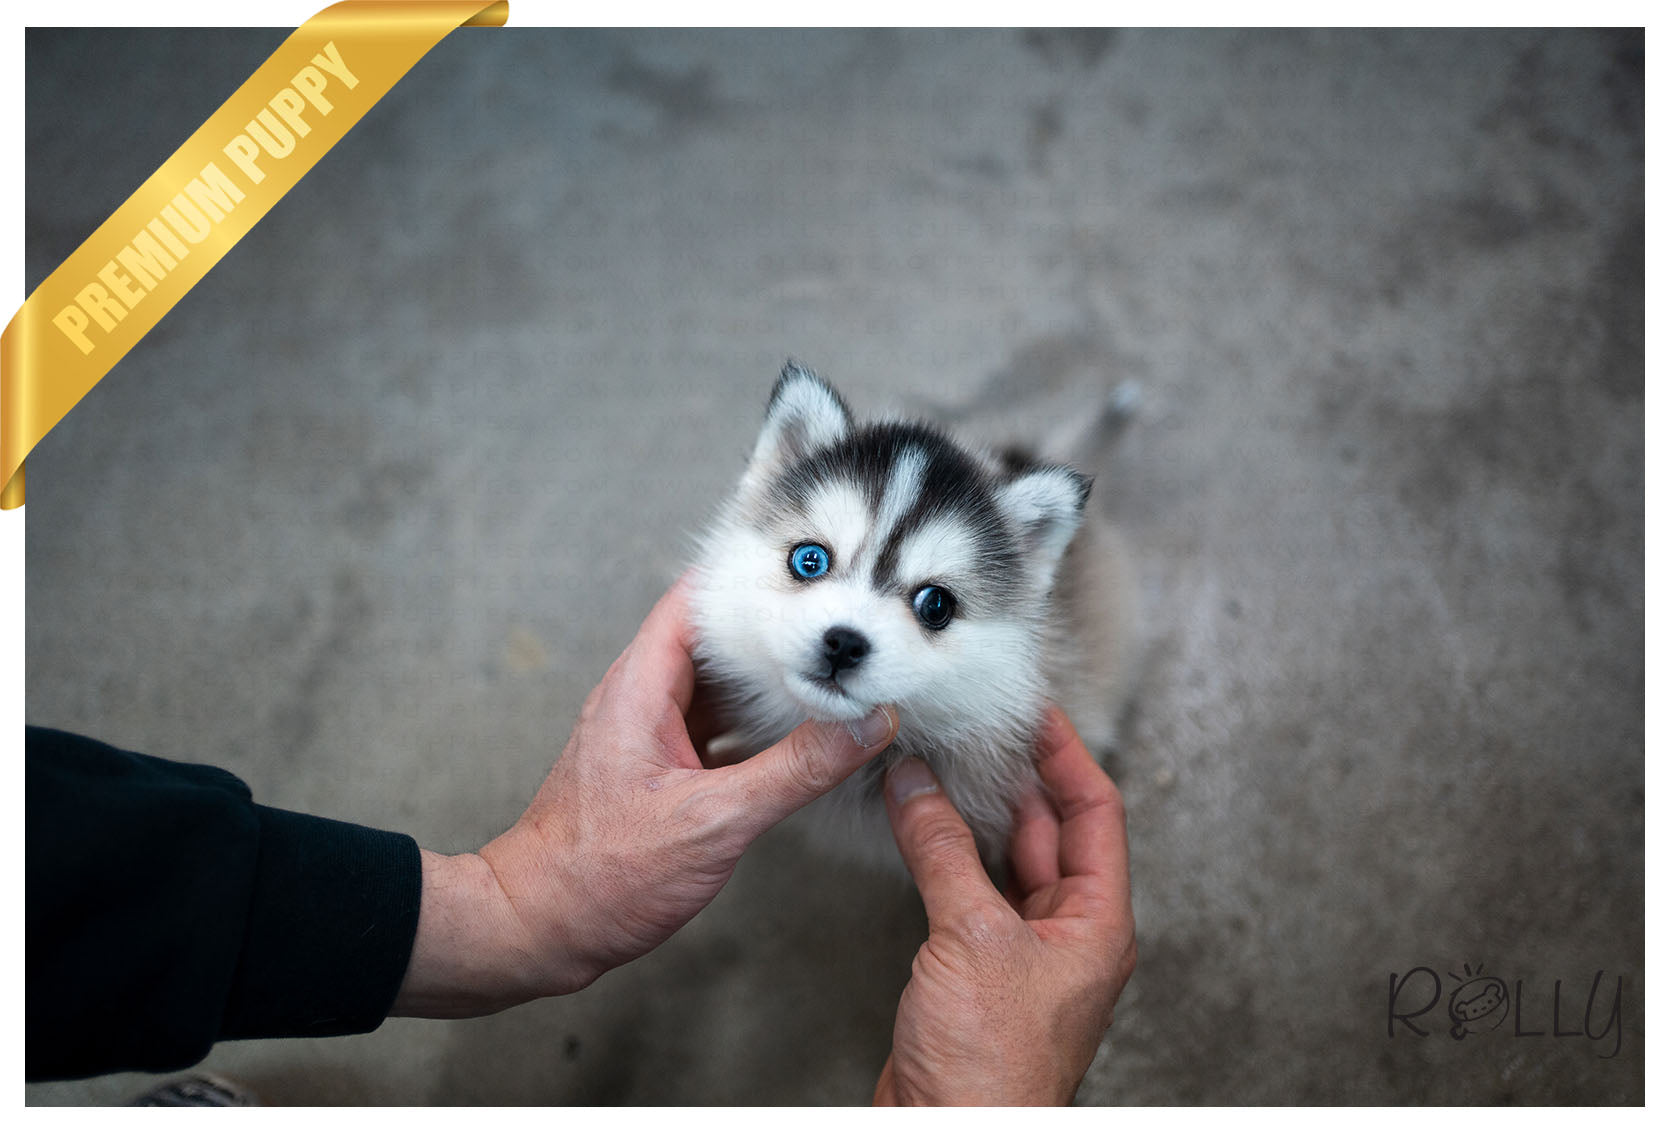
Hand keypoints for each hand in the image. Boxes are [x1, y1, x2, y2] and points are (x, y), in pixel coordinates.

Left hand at [390, 575, 898, 1016]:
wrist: (540, 929)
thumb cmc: (600, 875)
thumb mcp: (713, 820)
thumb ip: (795, 770)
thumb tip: (865, 725)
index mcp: (639, 687)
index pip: (697, 598)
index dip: (751, 575)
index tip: (811, 567)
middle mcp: (641, 698)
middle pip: (715, 636)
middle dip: (776, 625)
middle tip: (841, 616)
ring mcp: (649, 732)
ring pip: (718, 683)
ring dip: (769, 677)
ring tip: (833, 664)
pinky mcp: (659, 768)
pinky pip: (716, 725)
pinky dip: (757, 722)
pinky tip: (799, 733)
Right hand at [873, 705, 1135, 1104]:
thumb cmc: (992, 1071)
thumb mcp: (970, 937)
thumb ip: (942, 851)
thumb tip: (918, 787)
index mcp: (1096, 924)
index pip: (1096, 812)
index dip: (1066, 755)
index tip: (1034, 712)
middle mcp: (1067, 936)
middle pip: (1050, 831)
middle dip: (1012, 778)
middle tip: (977, 729)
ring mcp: (1022, 955)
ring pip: (1005, 861)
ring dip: (975, 814)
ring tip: (942, 766)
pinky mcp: (978, 972)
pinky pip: (970, 893)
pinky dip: (946, 855)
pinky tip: (920, 829)